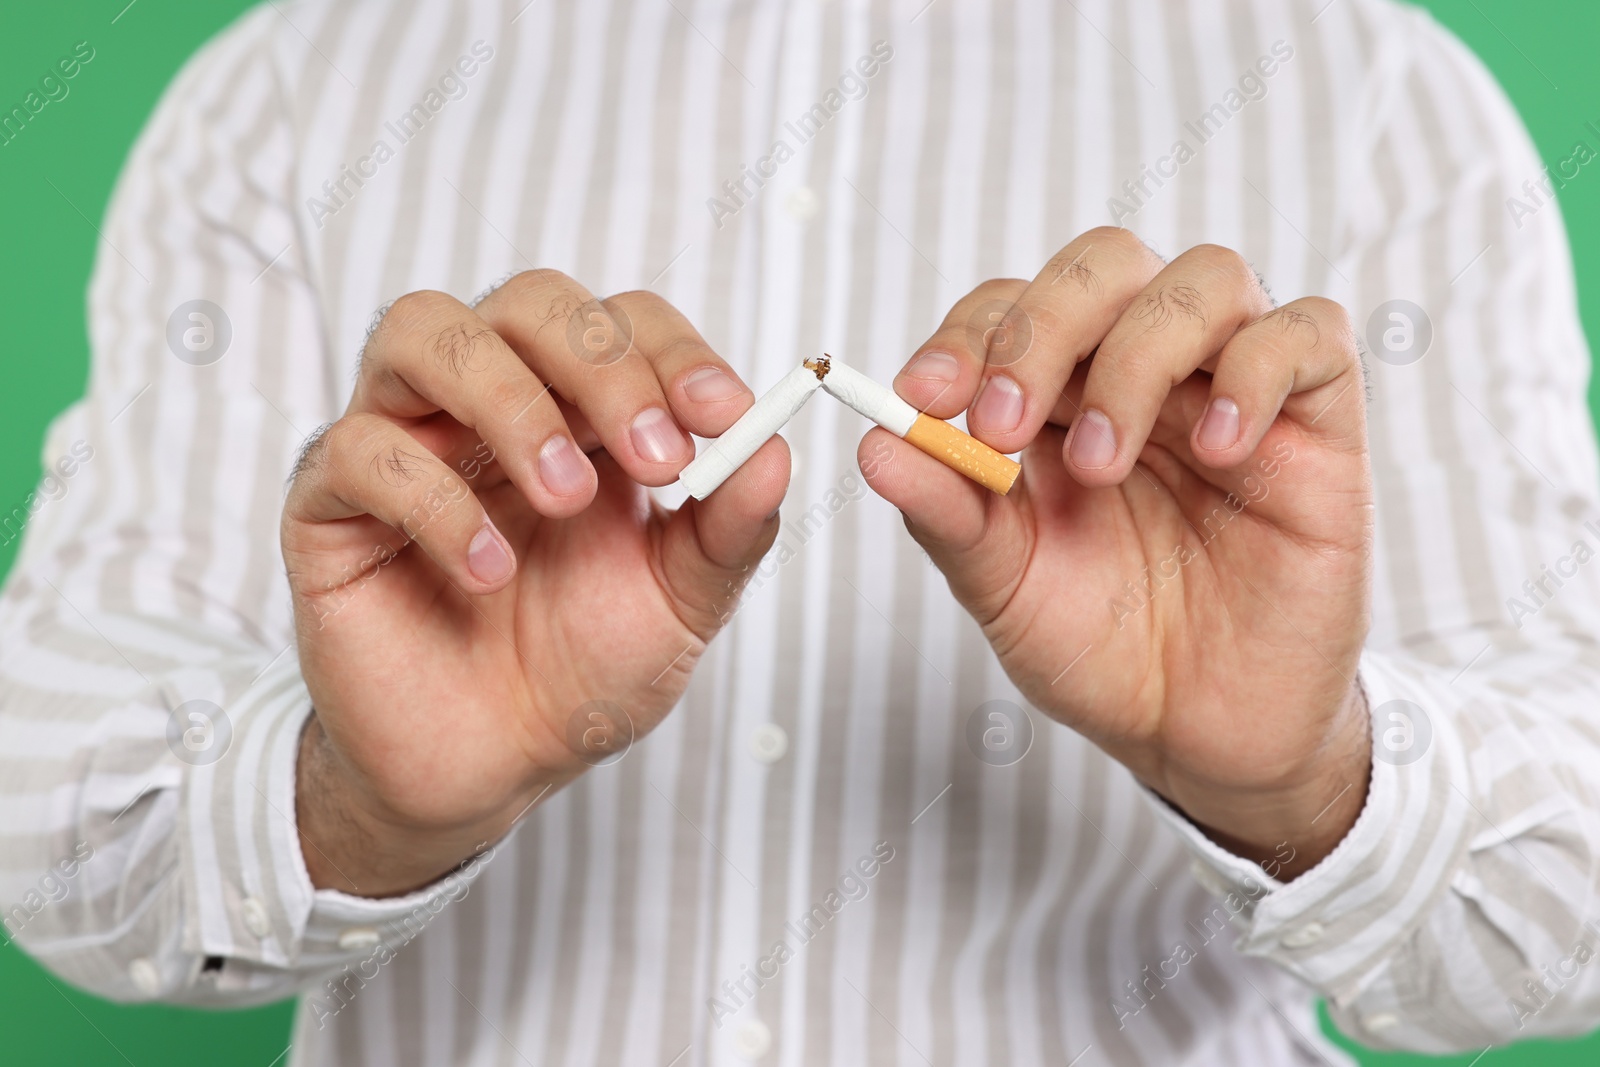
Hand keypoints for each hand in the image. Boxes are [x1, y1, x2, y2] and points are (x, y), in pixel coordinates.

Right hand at [282, 274, 786, 895]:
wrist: (491, 767)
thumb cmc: (582, 670)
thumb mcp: (679, 603)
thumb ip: (729, 528)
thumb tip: (778, 450)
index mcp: (579, 410)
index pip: (620, 320)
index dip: (673, 352)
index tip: (725, 416)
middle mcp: (489, 402)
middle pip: (528, 300)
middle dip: (602, 363)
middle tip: (655, 459)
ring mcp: (404, 439)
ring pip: (423, 331)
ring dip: (511, 402)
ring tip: (566, 499)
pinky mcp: (332, 502)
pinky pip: (360, 449)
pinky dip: (436, 500)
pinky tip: (489, 570)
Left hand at [864, 228, 1372, 877]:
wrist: (1200, 734)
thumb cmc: (1103, 648)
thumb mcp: (1007, 586)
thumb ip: (948, 513)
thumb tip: (875, 445)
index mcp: (1058, 396)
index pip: (1010, 308)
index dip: (965, 336)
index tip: (922, 397)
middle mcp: (1144, 369)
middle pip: (1103, 264)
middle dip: (1041, 329)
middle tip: (1004, 428)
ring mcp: (1232, 386)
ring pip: (1203, 279)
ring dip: (1135, 356)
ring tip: (1102, 465)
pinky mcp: (1318, 420)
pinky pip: (1310, 334)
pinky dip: (1256, 371)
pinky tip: (1218, 448)